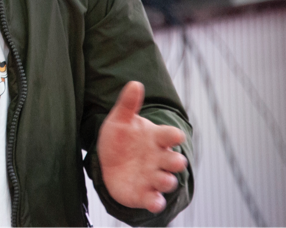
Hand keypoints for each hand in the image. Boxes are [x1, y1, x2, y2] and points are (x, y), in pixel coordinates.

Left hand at [97, 81, 187, 213]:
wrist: (109, 162)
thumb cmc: (120, 138)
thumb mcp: (120, 120)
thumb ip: (128, 104)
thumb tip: (135, 83)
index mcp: (156, 138)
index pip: (169, 135)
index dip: (174, 136)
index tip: (177, 135)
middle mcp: (159, 159)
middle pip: (173, 161)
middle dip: (176, 162)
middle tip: (176, 162)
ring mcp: (153, 177)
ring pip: (166, 181)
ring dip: (167, 181)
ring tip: (164, 180)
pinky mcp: (144, 194)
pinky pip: (153, 200)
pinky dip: (156, 202)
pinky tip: (155, 202)